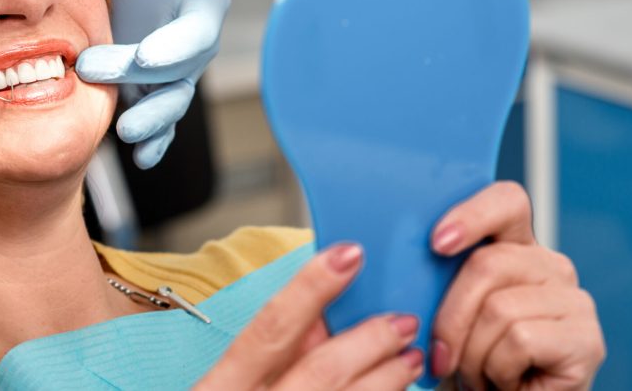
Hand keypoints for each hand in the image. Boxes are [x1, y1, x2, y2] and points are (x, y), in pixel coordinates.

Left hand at [76, 0, 230, 168]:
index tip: (146, 56)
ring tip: (126, 133)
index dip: (175, 47)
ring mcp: (168, 74)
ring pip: (170, 105)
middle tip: (93, 69)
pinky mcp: (145, 92)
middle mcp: (191, 46)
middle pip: (176, 74)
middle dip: (141, 80)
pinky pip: (157, 123)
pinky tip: (141, 157)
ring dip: (152, 122)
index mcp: (201, 6)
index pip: (196, 33)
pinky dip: (154, 143)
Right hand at [197, 244, 423, 389]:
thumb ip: (262, 355)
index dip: (311, 287)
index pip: (270, 328)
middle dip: (371, 339)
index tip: (347, 255)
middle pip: (323, 369)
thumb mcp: (222, 388)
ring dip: (390, 378)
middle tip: (401, 320)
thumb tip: (313, 318)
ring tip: (409, 358)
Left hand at [430, 182, 605, 389]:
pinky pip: (520, 339)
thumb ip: (436, 279)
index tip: (437, 243)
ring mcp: (575, 300)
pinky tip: (506, 383)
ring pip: (498, 308)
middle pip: (486, 264)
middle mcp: (550, 266)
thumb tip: (400, 258)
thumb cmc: (467, 363)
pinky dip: (497, 370)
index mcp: (514, 249)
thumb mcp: (445, 312)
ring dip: (472, 355)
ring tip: (479, 374)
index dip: (472, 215)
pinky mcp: (587, 339)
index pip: (506, 202)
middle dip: (450, 318)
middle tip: (444, 357)